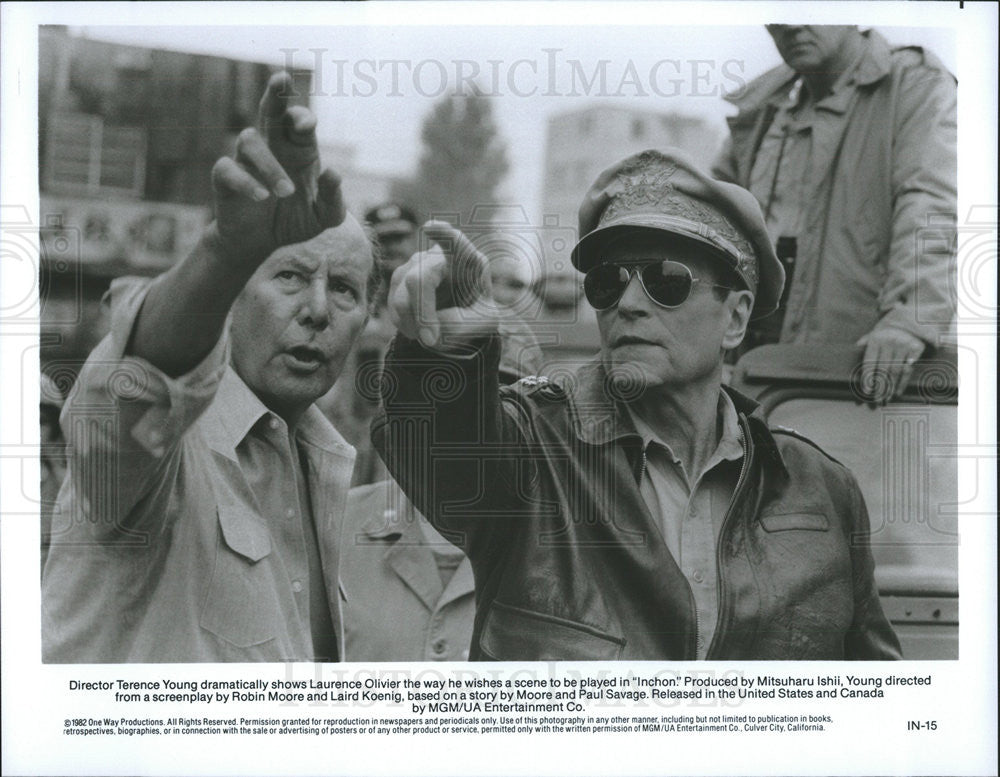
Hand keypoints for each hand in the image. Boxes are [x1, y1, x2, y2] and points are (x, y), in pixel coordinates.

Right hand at [209, 71, 344, 265]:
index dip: (302, 118)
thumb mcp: (325, 216)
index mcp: (299, 150)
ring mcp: (246, 159)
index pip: (299, 122)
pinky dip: (246, 182)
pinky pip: (228, 169)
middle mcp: (272, 147)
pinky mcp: (225, 178)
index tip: (307, 125)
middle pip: (270, 110)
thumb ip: (333, 199)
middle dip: (275, 93)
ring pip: (249, 140)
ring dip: (269, 165)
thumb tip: (333, 172)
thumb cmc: (297, 221)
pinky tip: (262, 197)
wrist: (263, 242)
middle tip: (281, 78)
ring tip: (286, 192)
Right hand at [388, 221, 500, 349]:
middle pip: (418, 280)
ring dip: (415, 323)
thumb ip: (461, 326)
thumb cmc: (476, 312)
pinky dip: (406, 323)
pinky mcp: (399, 277)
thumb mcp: (483, 323)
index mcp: (468, 261)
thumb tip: (428, 331)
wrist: (460, 315)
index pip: (456, 243)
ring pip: (403, 298)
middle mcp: (440, 257)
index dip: (443, 235)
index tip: (431, 228)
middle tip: (431, 339)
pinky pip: (394, 306)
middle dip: (422, 313)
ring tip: (431, 332)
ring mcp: (416, 264)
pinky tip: (419, 324)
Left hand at [857, 326, 925, 404]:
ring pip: (895, 372)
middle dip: (879, 387)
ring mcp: (904, 345)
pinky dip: (902, 383)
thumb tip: (856, 346)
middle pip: (882, 370)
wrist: (915, 316)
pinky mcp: (916, 348)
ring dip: (890, 388)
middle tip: (876, 401)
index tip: (866, 391)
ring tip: (885, 399)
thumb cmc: (891, 326)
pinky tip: (897, 392)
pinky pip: (908, 370)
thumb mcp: (877, 330)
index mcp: (876, 339)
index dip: (867, 378)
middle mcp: (889, 342)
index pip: (869, 363)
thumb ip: (867, 340)